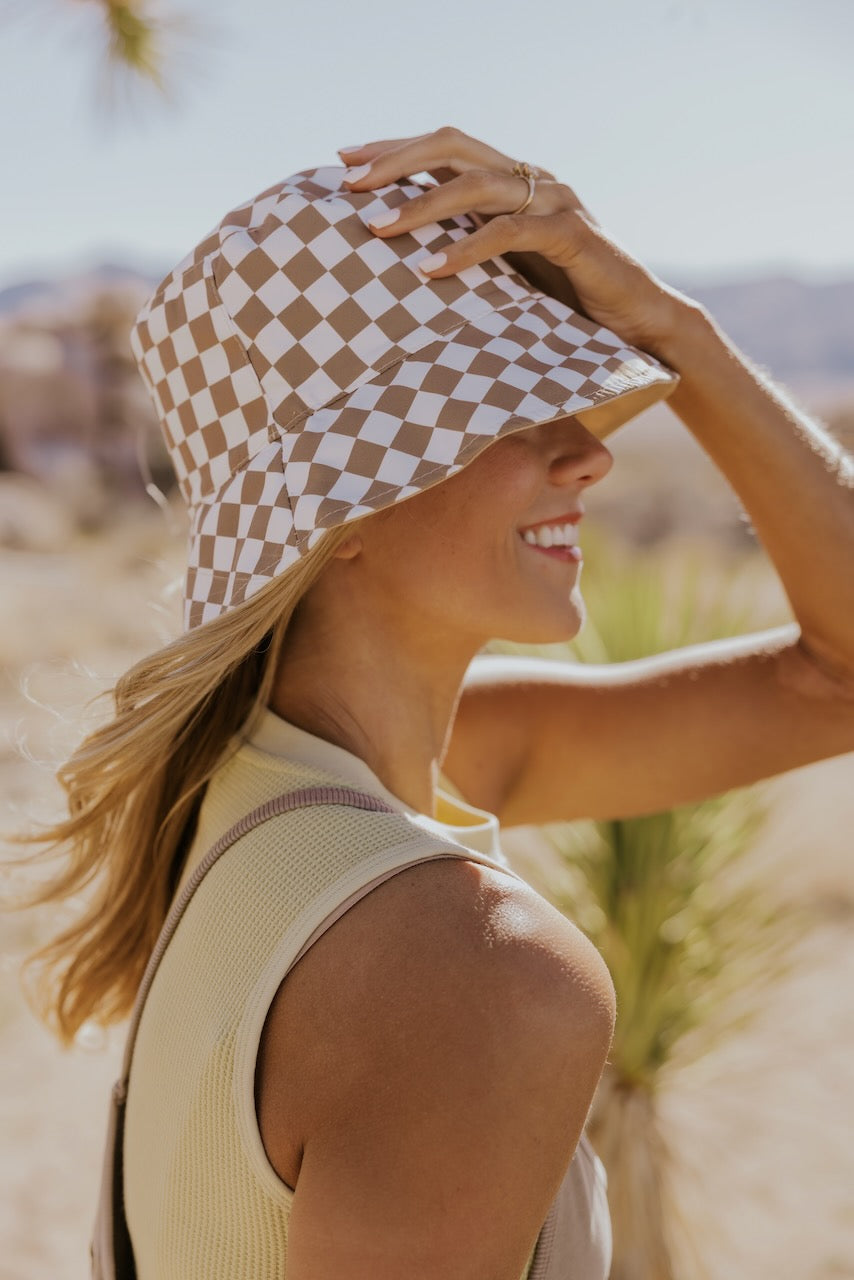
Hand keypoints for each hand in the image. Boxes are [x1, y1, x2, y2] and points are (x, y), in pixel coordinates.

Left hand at [338, 126, 698, 364]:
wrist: (636, 322)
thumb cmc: (566, 301)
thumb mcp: (506, 270)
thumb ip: (469, 249)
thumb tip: (401, 261)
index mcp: (512, 180)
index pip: (443, 148)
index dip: (393, 150)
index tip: (345, 163)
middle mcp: (531, 179)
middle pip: (452, 148)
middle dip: (394, 163)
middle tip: (350, 186)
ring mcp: (554, 201)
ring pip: (476, 185)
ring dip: (420, 205)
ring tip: (376, 229)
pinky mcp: (571, 233)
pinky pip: (509, 233)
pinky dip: (466, 248)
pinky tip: (430, 268)